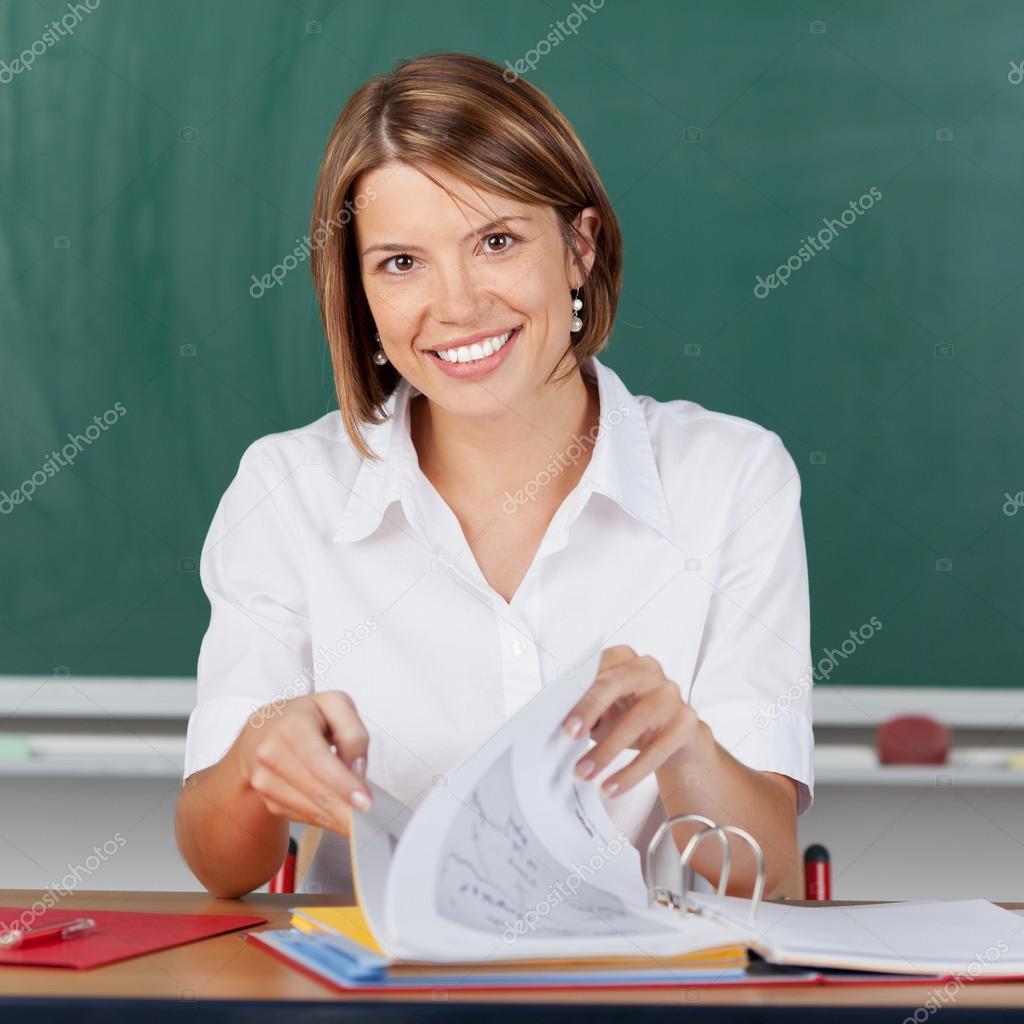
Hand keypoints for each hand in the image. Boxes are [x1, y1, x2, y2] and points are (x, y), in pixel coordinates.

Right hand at [233, 691, 371, 831]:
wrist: (265, 729)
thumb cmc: (306, 715)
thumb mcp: (337, 706)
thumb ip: (353, 735)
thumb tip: (357, 773)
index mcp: (291, 726)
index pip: (318, 760)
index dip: (342, 784)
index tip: (364, 802)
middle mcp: (271, 753)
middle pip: (314, 789)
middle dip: (344, 808)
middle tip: (367, 817)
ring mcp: (263, 778)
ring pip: (307, 808)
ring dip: (335, 816)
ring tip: (355, 815)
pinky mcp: (265, 798)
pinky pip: (299, 815)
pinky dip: (322, 817)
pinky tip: (336, 811)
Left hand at [561, 645, 705, 796]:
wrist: (674, 737)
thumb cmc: (630, 718)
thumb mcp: (604, 711)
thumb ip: (584, 712)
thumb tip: (560, 728)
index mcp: (623, 660)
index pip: (598, 667)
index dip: (578, 691)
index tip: (562, 716)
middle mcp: (649, 670)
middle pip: (617, 682)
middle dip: (590, 708)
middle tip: (570, 735)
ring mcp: (670, 694)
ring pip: (637, 720)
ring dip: (607, 750)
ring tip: (584, 773)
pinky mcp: (686, 722)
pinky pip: (658, 749)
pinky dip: (631, 772)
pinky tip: (611, 787)